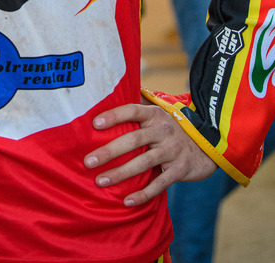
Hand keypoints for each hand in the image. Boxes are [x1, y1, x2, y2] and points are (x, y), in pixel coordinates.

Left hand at [84, 98, 216, 205]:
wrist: (205, 145)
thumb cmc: (169, 128)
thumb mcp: (157, 113)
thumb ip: (137, 105)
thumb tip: (109, 93)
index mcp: (154, 114)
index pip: (132, 110)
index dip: (114, 116)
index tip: (94, 124)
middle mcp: (163, 130)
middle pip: (134, 140)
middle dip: (110, 151)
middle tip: (89, 161)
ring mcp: (172, 150)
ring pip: (143, 163)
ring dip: (120, 173)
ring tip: (100, 181)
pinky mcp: (180, 169)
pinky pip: (159, 183)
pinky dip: (143, 194)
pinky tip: (127, 201)